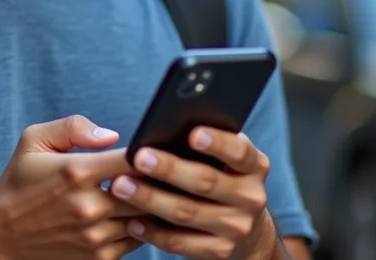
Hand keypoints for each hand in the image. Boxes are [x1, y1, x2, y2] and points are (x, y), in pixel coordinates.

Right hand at [0, 115, 147, 259]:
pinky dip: (141, 226)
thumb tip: (112, 136)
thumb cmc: (19, 181)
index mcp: (77, 172)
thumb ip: (74, 127)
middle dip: (159, 180)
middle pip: (149, 192)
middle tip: (166, 170)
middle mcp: (89, 206)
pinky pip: (137, 240)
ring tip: (157, 191)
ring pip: (147, 219)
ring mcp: (95, 235)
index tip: (155, 149)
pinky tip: (136, 214)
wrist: (0, 234)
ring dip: (154, 205)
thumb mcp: (34, 140)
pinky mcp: (98, 257)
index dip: (152, 153)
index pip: (134, 160)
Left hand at [108, 128, 275, 259]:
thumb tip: (165, 128)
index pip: (239, 151)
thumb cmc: (224, 180)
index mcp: (254, 166)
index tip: (192, 134)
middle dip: (169, 169)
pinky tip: (132, 221)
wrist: (248, 231)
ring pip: (187, 213)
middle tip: (138, 157)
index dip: (218, 142)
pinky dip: (153, 232)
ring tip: (121, 187)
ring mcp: (237, 227)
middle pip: (205, 181)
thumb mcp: (227, 161)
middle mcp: (251, 197)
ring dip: (150, 199)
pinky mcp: (220, 251)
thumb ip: (208, 145)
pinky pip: (180, 242)